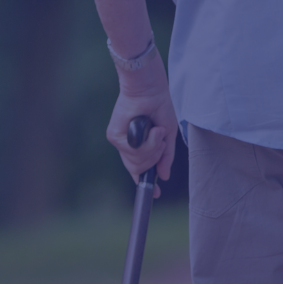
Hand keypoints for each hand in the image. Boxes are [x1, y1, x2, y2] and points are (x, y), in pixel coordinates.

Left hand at [106, 58, 178, 193]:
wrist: (151, 90)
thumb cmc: (159, 107)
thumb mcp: (168, 135)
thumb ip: (165, 156)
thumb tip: (164, 175)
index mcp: (138, 146)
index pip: (138, 169)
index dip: (146, 183)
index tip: (155, 193)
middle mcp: (126, 146)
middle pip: (139, 168)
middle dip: (155, 157)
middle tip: (161, 139)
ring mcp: (120, 141)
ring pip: (137, 162)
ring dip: (153, 148)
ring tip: (156, 130)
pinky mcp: (114, 136)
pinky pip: (134, 152)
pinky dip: (147, 142)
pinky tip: (150, 128)